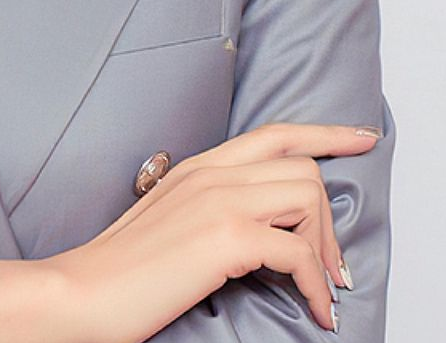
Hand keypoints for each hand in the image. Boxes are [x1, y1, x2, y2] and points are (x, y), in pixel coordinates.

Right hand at [45, 122, 381, 342]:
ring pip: (308, 197)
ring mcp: (219, 199)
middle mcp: (212, 172)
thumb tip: (255, 229)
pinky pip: (300, 253)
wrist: (82, 294)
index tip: (362, 138)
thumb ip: (208, 209)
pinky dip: (317, 286)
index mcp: (199, 167)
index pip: (275, 134)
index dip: (326, 133)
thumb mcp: (169, 223)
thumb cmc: (121, 270)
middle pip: (303, 167)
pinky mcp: (226, 236)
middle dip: (329, 222)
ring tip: (320, 289)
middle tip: (330, 269)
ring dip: (325, 249)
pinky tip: (316, 311)